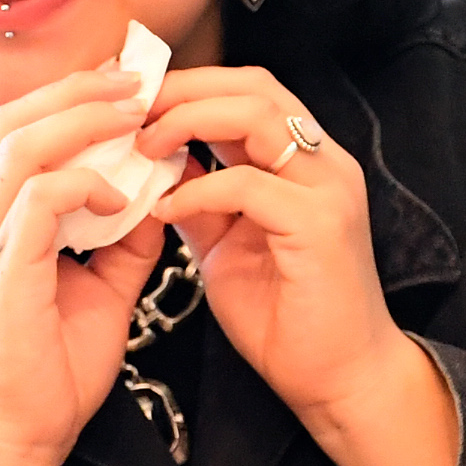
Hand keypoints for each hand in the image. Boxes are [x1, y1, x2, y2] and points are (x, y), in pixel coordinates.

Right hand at [0, 67, 169, 465]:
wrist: (21, 439)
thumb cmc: (52, 373)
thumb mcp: (100, 289)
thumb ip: (122, 239)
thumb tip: (159, 190)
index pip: (14, 133)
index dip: (66, 99)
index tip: (124, 88)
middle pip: (10, 123)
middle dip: (76, 93)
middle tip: (135, 82)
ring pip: (19, 148)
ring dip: (82, 122)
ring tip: (133, 113)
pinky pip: (39, 200)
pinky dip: (85, 184)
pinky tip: (123, 197)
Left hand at [142, 65, 460, 465]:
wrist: (339, 380)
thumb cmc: (287, 319)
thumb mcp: (226, 246)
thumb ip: (200, 202)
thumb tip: (157, 167)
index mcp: (305, 162)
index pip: (247, 91)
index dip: (187, 85)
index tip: (130, 102)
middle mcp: (324, 163)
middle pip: (253, 86)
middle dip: (182, 89)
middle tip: (126, 110)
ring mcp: (328, 189)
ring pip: (256, 115)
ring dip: (188, 121)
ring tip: (141, 146)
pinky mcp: (319, 225)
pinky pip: (248, 184)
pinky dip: (198, 187)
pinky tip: (162, 209)